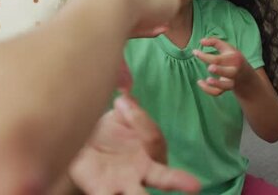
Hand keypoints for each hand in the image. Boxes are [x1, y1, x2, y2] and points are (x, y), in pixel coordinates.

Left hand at [69, 95, 199, 194]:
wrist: (82, 145)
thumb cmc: (108, 132)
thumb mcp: (119, 115)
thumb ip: (127, 105)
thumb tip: (125, 93)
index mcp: (152, 152)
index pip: (154, 139)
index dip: (140, 120)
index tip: (123, 101)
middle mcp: (144, 172)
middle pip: (165, 178)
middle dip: (179, 181)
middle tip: (194, 185)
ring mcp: (124, 185)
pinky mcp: (101, 190)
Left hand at [193, 37, 254, 95]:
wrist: (245, 75)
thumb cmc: (232, 58)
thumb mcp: (227, 47)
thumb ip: (214, 41)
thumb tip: (201, 41)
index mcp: (234, 59)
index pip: (219, 59)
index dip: (205, 56)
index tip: (194, 52)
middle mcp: (234, 71)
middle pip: (229, 72)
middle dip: (220, 71)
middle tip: (210, 68)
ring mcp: (231, 81)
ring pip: (226, 86)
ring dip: (217, 84)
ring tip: (207, 80)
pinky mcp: (226, 88)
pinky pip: (218, 92)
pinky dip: (208, 90)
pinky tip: (200, 82)